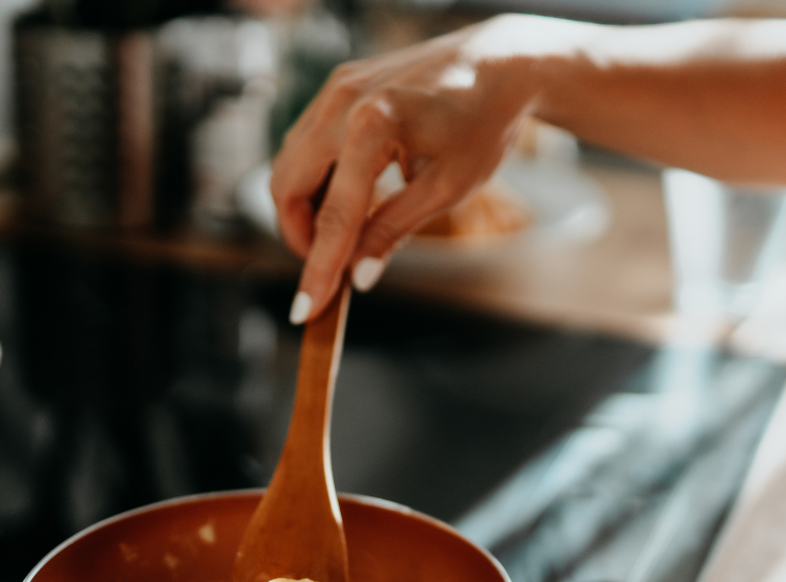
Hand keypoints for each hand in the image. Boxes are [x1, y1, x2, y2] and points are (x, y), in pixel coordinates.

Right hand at [270, 15, 547, 321]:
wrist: (498, 64)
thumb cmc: (482, 125)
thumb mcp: (447, 187)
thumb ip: (395, 230)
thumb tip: (360, 277)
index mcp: (373, 127)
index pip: (335, 216)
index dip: (318, 270)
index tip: (304, 312)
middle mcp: (342, 102)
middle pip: (287, 186)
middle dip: (300, 235)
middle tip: (329, 266)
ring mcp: (335, 89)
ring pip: (289, 163)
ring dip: (304, 206)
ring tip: (345, 232)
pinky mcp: (337, 85)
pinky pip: (305, 141)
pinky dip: (315, 176)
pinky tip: (349, 195)